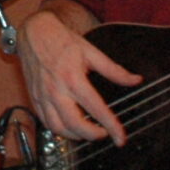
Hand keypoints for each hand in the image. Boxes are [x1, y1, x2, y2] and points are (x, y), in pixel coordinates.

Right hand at [16, 5, 139, 144]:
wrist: (34, 32)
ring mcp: (43, 96)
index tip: (120, 137)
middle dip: (93, 135)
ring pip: (58, 128)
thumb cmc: (62, 40)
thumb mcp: (91, 52)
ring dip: (75, 136)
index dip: (111, 126)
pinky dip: (59, 130)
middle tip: (104, 133)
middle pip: (75, 124)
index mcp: (73, 78)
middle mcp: (57, 90)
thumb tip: (135, 80)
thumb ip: (114, 70)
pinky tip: (69, 126)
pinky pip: (46, 121)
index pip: (96, 109)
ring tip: (87, 132)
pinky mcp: (35, 98)